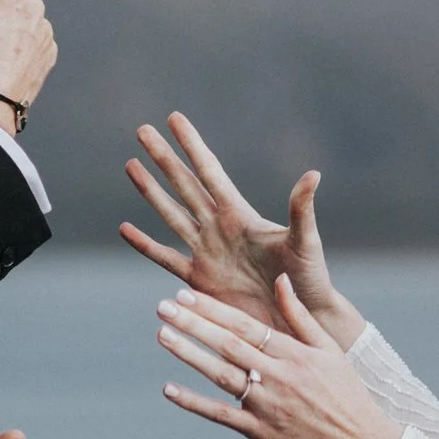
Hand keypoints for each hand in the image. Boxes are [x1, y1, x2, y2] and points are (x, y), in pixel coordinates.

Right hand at [121, 113, 362, 348]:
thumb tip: (313, 174)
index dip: (192, 144)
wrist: (298, 320)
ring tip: (130, 165)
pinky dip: (144, 244)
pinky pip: (165, 258)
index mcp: (240, 214)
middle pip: (183, 184)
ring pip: (170, 214)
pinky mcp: (199, 281)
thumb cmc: (309, 278)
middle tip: (142, 130)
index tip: (174, 118)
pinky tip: (125, 228)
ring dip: (150, 191)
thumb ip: (301, 209)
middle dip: (163, 157)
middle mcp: (219, 228)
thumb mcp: (306, 241)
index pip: (210, 171)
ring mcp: (206, 252)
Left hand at [155, 278, 400, 438]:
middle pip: (227, 344)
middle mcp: (277, 376)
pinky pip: (222, 414)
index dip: (213, 309)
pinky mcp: (261, 433)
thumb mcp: (329, 349)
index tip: (186, 294)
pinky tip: (169, 389)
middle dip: (193, 323)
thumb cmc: (347, 394)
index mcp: (293, 353)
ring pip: (221, 375)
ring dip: (189, 354)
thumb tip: (281, 279)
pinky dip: (194, 402)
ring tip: (163, 334)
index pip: (244, 324)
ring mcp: (267, 405)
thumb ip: (300, 315)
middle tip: (163, 307)